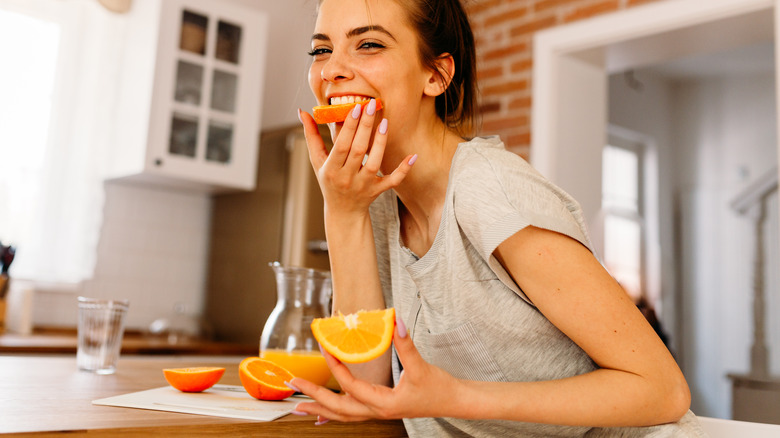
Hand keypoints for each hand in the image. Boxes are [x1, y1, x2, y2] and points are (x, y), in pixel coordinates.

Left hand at [288, 318, 459, 423]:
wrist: (454, 402)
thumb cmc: (439, 387)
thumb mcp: (421, 365)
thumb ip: (405, 343)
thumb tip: (395, 321)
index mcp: (384, 403)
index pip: (351, 386)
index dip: (335, 367)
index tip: (324, 349)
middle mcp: (377, 412)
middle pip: (338, 408)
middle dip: (314, 397)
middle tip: (293, 386)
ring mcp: (377, 414)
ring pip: (342, 416)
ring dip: (319, 409)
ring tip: (298, 406)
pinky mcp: (380, 410)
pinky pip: (351, 415)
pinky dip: (334, 415)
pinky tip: (322, 417)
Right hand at [298, 100, 415, 215]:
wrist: (343, 212)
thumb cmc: (329, 181)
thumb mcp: (317, 161)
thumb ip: (311, 136)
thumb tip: (301, 111)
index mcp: (331, 170)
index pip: (341, 146)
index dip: (349, 127)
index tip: (356, 107)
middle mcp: (347, 178)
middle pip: (358, 151)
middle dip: (365, 127)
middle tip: (371, 105)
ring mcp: (364, 185)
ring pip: (375, 163)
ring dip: (380, 143)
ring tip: (384, 122)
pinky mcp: (378, 190)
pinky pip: (393, 180)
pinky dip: (403, 170)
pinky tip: (412, 156)